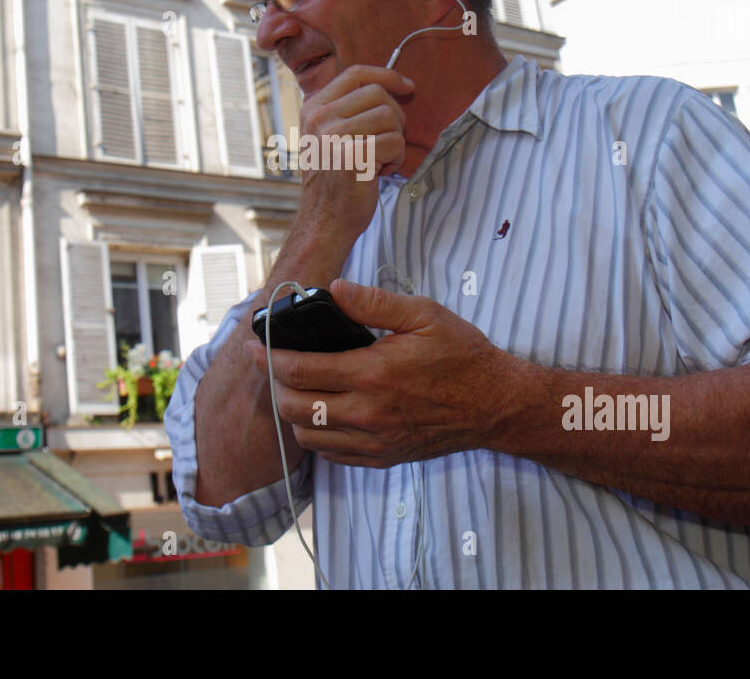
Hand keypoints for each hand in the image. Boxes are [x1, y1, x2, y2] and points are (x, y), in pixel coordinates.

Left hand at [245, 279, 522, 467]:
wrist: (495, 404)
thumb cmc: (461, 355)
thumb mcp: (423, 314)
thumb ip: (374, 303)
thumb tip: (333, 290)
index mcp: (372, 374)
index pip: (300, 370)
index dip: (269, 358)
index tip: (255, 346)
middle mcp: (367, 414)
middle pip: (294, 408)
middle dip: (275, 385)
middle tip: (274, 366)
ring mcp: (373, 441)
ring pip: (308, 436)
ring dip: (295, 412)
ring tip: (299, 388)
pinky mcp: (381, 458)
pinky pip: (331, 454)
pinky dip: (318, 434)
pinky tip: (325, 412)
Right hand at [296, 66, 413, 246]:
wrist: (325, 220)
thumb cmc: (336, 179)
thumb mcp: (330, 136)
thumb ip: (349, 109)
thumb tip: (392, 84)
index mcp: (313, 108)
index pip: (355, 74)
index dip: (387, 75)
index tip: (407, 87)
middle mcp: (319, 118)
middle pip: (378, 94)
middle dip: (394, 117)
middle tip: (386, 143)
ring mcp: (333, 135)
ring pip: (390, 117)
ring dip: (395, 140)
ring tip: (379, 160)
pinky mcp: (352, 155)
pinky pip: (395, 141)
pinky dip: (396, 159)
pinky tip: (379, 172)